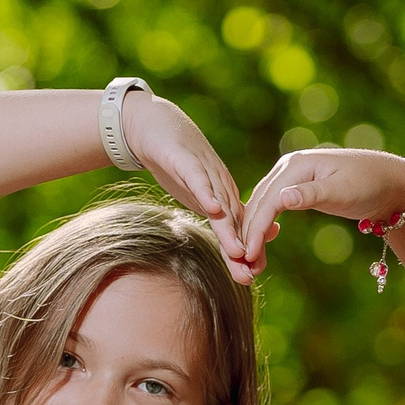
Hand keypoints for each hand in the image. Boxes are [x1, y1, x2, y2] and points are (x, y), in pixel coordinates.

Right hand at [120, 92, 254, 280]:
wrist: (154, 126)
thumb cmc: (177, 165)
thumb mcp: (199, 196)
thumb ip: (218, 217)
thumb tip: (236, 246)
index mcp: (223, 197)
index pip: (236, 230)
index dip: (243, 253)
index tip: (251, 278)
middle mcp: (219, 186)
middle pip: (233, 223)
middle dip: (241, 250)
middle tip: (250, 276)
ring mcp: (205, 173)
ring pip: (220, 204)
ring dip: (229, 229)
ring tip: (239, 252)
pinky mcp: (186, 160)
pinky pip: (198, 178)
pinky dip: (206, 193)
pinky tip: (214, 207)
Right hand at [234, 147, 404, 275]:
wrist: (388, 180)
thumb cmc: (369, 184)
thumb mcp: (342, 191)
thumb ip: (312, 194)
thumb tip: (282, 199)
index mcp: (295, 165)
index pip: (267, 201)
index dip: (255, 229)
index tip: (247, 255)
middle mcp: (288, 167)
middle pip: (258, 203)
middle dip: (248, 234)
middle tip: (243, 266)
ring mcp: (290, 177)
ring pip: (262, 206)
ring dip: (254, 233)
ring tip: (250, 261)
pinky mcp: (297, 188)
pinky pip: (272, 208)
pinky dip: (265, 226)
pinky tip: (262, 244)